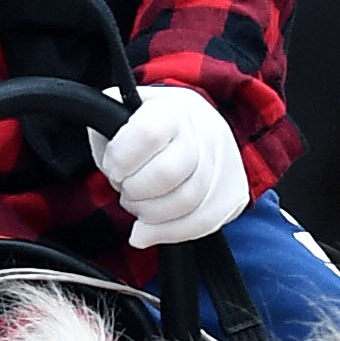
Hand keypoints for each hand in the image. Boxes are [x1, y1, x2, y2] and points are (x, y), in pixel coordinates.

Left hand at [91, 80, 249, 249]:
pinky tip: (149, 230)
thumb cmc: (150, 127)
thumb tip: (112, 167)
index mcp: (173, 107)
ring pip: (186, 204)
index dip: (122, 159)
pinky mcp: (234, 193)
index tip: (113, 167)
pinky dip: (168, 233)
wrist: (198, 128)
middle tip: (126, 188)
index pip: (148, 134)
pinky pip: (202, 224)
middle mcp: (204, 132)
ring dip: (149, 215)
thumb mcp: (121, 114)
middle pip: (168, 173)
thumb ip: (106, 131)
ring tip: (138, 205)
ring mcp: (224, 163)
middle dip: (135, 190)